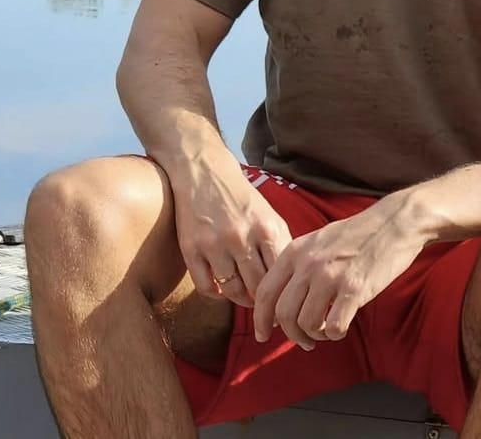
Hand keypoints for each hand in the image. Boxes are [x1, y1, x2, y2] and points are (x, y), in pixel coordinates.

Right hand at [172, 152, 292, 308]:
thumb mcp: (268, 216)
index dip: (281, 294)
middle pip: (256, 287)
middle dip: (262, 302)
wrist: (205, 171)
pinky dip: (216, 295)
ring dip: (239, 298)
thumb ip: (279, 246)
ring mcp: (214, 243)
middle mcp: (240, 236)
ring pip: (232, 291)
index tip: (281, 302)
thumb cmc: (242, 198)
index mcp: (266, 228)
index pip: (279, 275)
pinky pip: (206, 288)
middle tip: (263, 308)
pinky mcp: (191, 248)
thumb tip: (290, 284)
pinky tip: (221, 289)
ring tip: (244, 297)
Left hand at [252, 194, 426, 349]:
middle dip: (291, 334)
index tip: (264, 335)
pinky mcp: (354, 289)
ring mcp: (330, 276)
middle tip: (304, 340)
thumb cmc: (356, 235)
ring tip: (325, 331)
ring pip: (306, 324)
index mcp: (295, 251)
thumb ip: (298, 265)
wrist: (393, 223)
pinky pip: (334, 328)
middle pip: (283, 314)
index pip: (265, 292)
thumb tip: (280, 300)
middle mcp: (308, 263)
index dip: (261, 319)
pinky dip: (335, 334)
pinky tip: (342, 325)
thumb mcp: (317, 241)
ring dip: (314, 336)